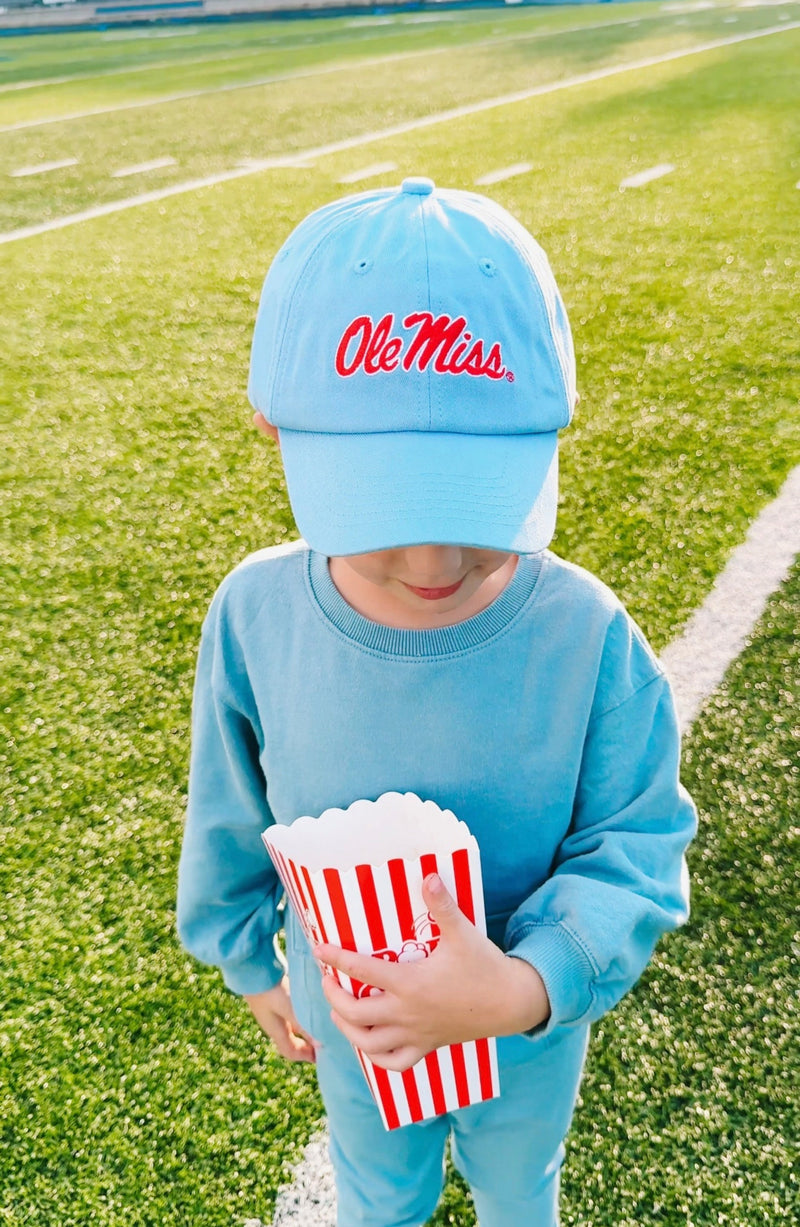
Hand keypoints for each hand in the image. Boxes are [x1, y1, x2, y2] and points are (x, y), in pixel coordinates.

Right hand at [244, 977, 318, 1062]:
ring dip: (304, 1027)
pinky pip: (289, 1012)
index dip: (305, 1057)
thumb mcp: (289, 1008)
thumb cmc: (270, 990)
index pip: (290, 1052)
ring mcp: (271, 1010)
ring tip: (319, 1023)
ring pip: (290, 1025)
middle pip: (290, 1040)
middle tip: (323, 1041)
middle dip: (306, 1044)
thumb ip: (303, 1025)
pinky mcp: (273, 996)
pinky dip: (300, 1013)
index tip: (321, 1057)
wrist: (250, 967)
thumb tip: (320, 1045)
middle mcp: (272, 1023)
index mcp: (275, 1030)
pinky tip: (308, 1004)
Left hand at [314, 874, 549, 1071]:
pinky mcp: (428, 1047)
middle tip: (327, 981)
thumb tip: (428, 875)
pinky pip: (395, 1064)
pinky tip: (368, 1045)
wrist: (511, 1002)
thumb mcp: (463, 932)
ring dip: (347, 1030)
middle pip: (355, 1015)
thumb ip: (443, 905)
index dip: (336, 958)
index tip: (319, 949)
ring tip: (338, 1012)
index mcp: (410, 984)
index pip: (361, 971)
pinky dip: (377, 1059)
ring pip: (368, 1045)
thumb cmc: (484, 965)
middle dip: (334, 997)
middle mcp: (407, 1013)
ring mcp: (416, 1034)